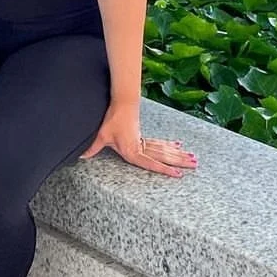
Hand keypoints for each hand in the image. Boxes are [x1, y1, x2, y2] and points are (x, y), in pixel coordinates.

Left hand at [80, 103, 196, 177]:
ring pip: (164, 149)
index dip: (164, 169)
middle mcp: (141, 146)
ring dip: (178, 154)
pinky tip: (177, 146)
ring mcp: (144, 140)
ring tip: (192, 159)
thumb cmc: (112, 119)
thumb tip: (81, 156)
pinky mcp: (143, 134)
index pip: (151, 163)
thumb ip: (93, 148)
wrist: (122, 101)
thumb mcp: (101, 135)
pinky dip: (169, 146)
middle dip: (179, 161)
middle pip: (164, 156)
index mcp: (133, 150)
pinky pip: (158, 143)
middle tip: (195, 165)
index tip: (178, 175)